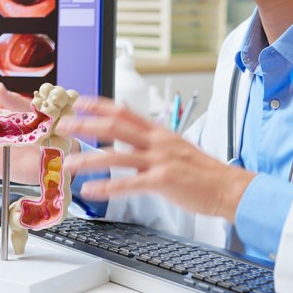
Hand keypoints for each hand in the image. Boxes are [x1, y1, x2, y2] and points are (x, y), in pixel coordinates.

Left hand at [59, 96, 254, 222]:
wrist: (229, 187)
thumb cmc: (202, 171)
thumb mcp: (176, 147)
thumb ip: (152, 142)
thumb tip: (130, 140)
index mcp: (158, 131)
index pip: (123, 110)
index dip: (98, 104)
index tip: (78, 101)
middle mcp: (157, 141)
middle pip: (114, 126)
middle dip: (85, 125)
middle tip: (63, 127)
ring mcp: (160, 160)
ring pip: (116, 155)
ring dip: (88, 159)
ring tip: (69, 165)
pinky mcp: (163, 180)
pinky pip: (129, 183)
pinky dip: (107, 186)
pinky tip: (91, 190)